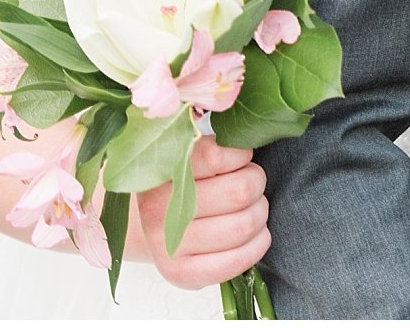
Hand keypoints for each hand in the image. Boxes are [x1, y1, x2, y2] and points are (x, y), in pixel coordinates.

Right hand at [137, 136, 271, 291]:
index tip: (240, 157)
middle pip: (240, 191)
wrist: (150, 227)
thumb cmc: (182, 183)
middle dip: (256, 183)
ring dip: (260, 213)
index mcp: (159, 170)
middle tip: (249, 183)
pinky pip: (238, 260)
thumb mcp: (188, 155)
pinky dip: (259, 243)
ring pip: (244, 225)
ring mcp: (167, 245)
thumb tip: (251, 135)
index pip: (216, 156)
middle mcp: (157, 209)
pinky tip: (255, 234)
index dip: (240, 155)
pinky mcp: (181, 274)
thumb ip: (215, 144)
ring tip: (251, 207)